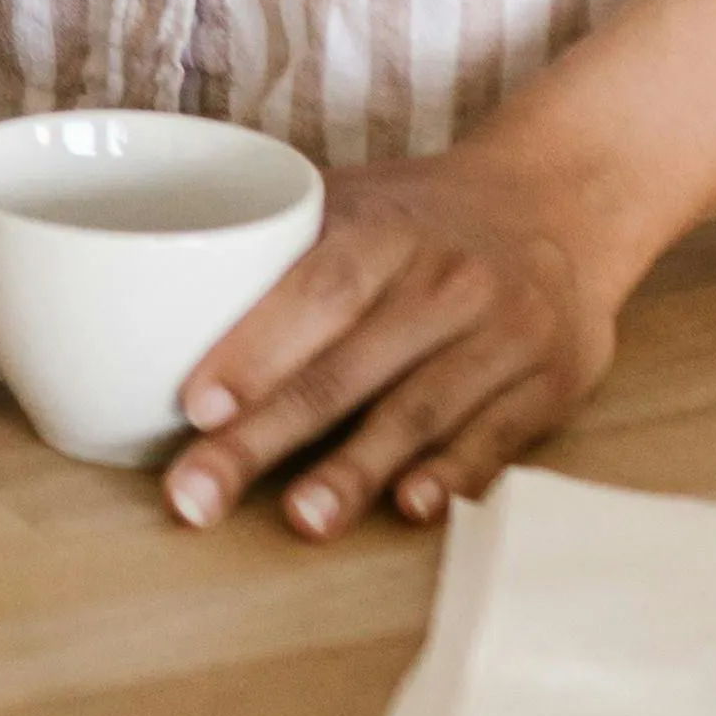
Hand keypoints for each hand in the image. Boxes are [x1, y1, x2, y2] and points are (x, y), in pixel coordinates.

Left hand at [163, 146, 622, 538]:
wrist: (561, 200)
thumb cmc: (422, 211)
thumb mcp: (354, 196)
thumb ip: (274, 242)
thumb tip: (154, 293)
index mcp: (386, 229)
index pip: (312, 293)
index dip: (254, 351)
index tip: (195, 407)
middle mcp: (447, 283)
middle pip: (346, 370)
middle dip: (267, 438)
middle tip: (198, 495)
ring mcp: (504, 337)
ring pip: (418, 413)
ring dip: (355, 472)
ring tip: (301, 520)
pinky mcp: (550, 388)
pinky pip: (495, 441)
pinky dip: (451, 478)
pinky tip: (409, 509)